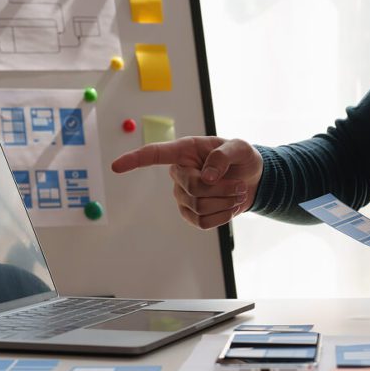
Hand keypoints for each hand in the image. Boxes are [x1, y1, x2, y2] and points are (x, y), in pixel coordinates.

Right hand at [111, 137, 262, 228]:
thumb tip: (206, 176)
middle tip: (238, 185)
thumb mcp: (239, 148)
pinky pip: (202, 222)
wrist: (252, 181)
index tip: (116, 167)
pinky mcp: (191, 214)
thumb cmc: (242, 159)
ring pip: (198, 207)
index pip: (154, 155)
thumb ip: (223, 156)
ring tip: (237, 193)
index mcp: (184, 152)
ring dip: (225, 202)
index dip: (135, 160)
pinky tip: (230, 207)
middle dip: (221, 189)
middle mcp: (179, 174)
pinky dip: (222, 217)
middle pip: (192, 188)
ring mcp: (183, 196)